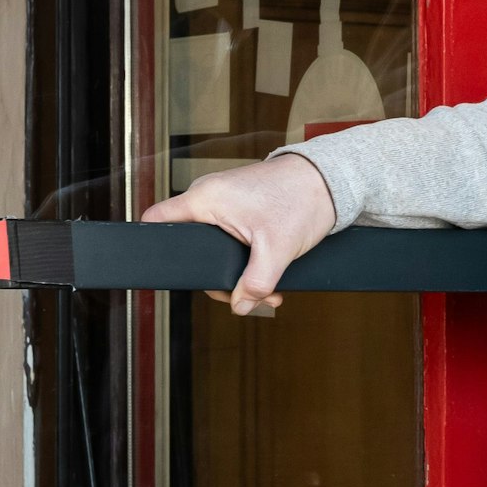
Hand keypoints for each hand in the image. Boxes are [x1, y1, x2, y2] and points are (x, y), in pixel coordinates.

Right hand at [140, 154, 337, 314]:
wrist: (332, 179)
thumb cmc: (303, 199)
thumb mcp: (277, 250)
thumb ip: (254, 283)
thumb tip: (241, 307)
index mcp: (205, 198)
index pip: (157, 221)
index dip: (153, 247)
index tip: (169, 274)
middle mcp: (209, 195)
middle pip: (189, 245)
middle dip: (216, 277)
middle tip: (244, 297)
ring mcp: (225, 200)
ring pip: (213, 245)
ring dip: (236, 272)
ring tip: (266, 292)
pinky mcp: (241, 205)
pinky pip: (230, 236)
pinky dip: (245, 257)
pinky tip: (267, 276)